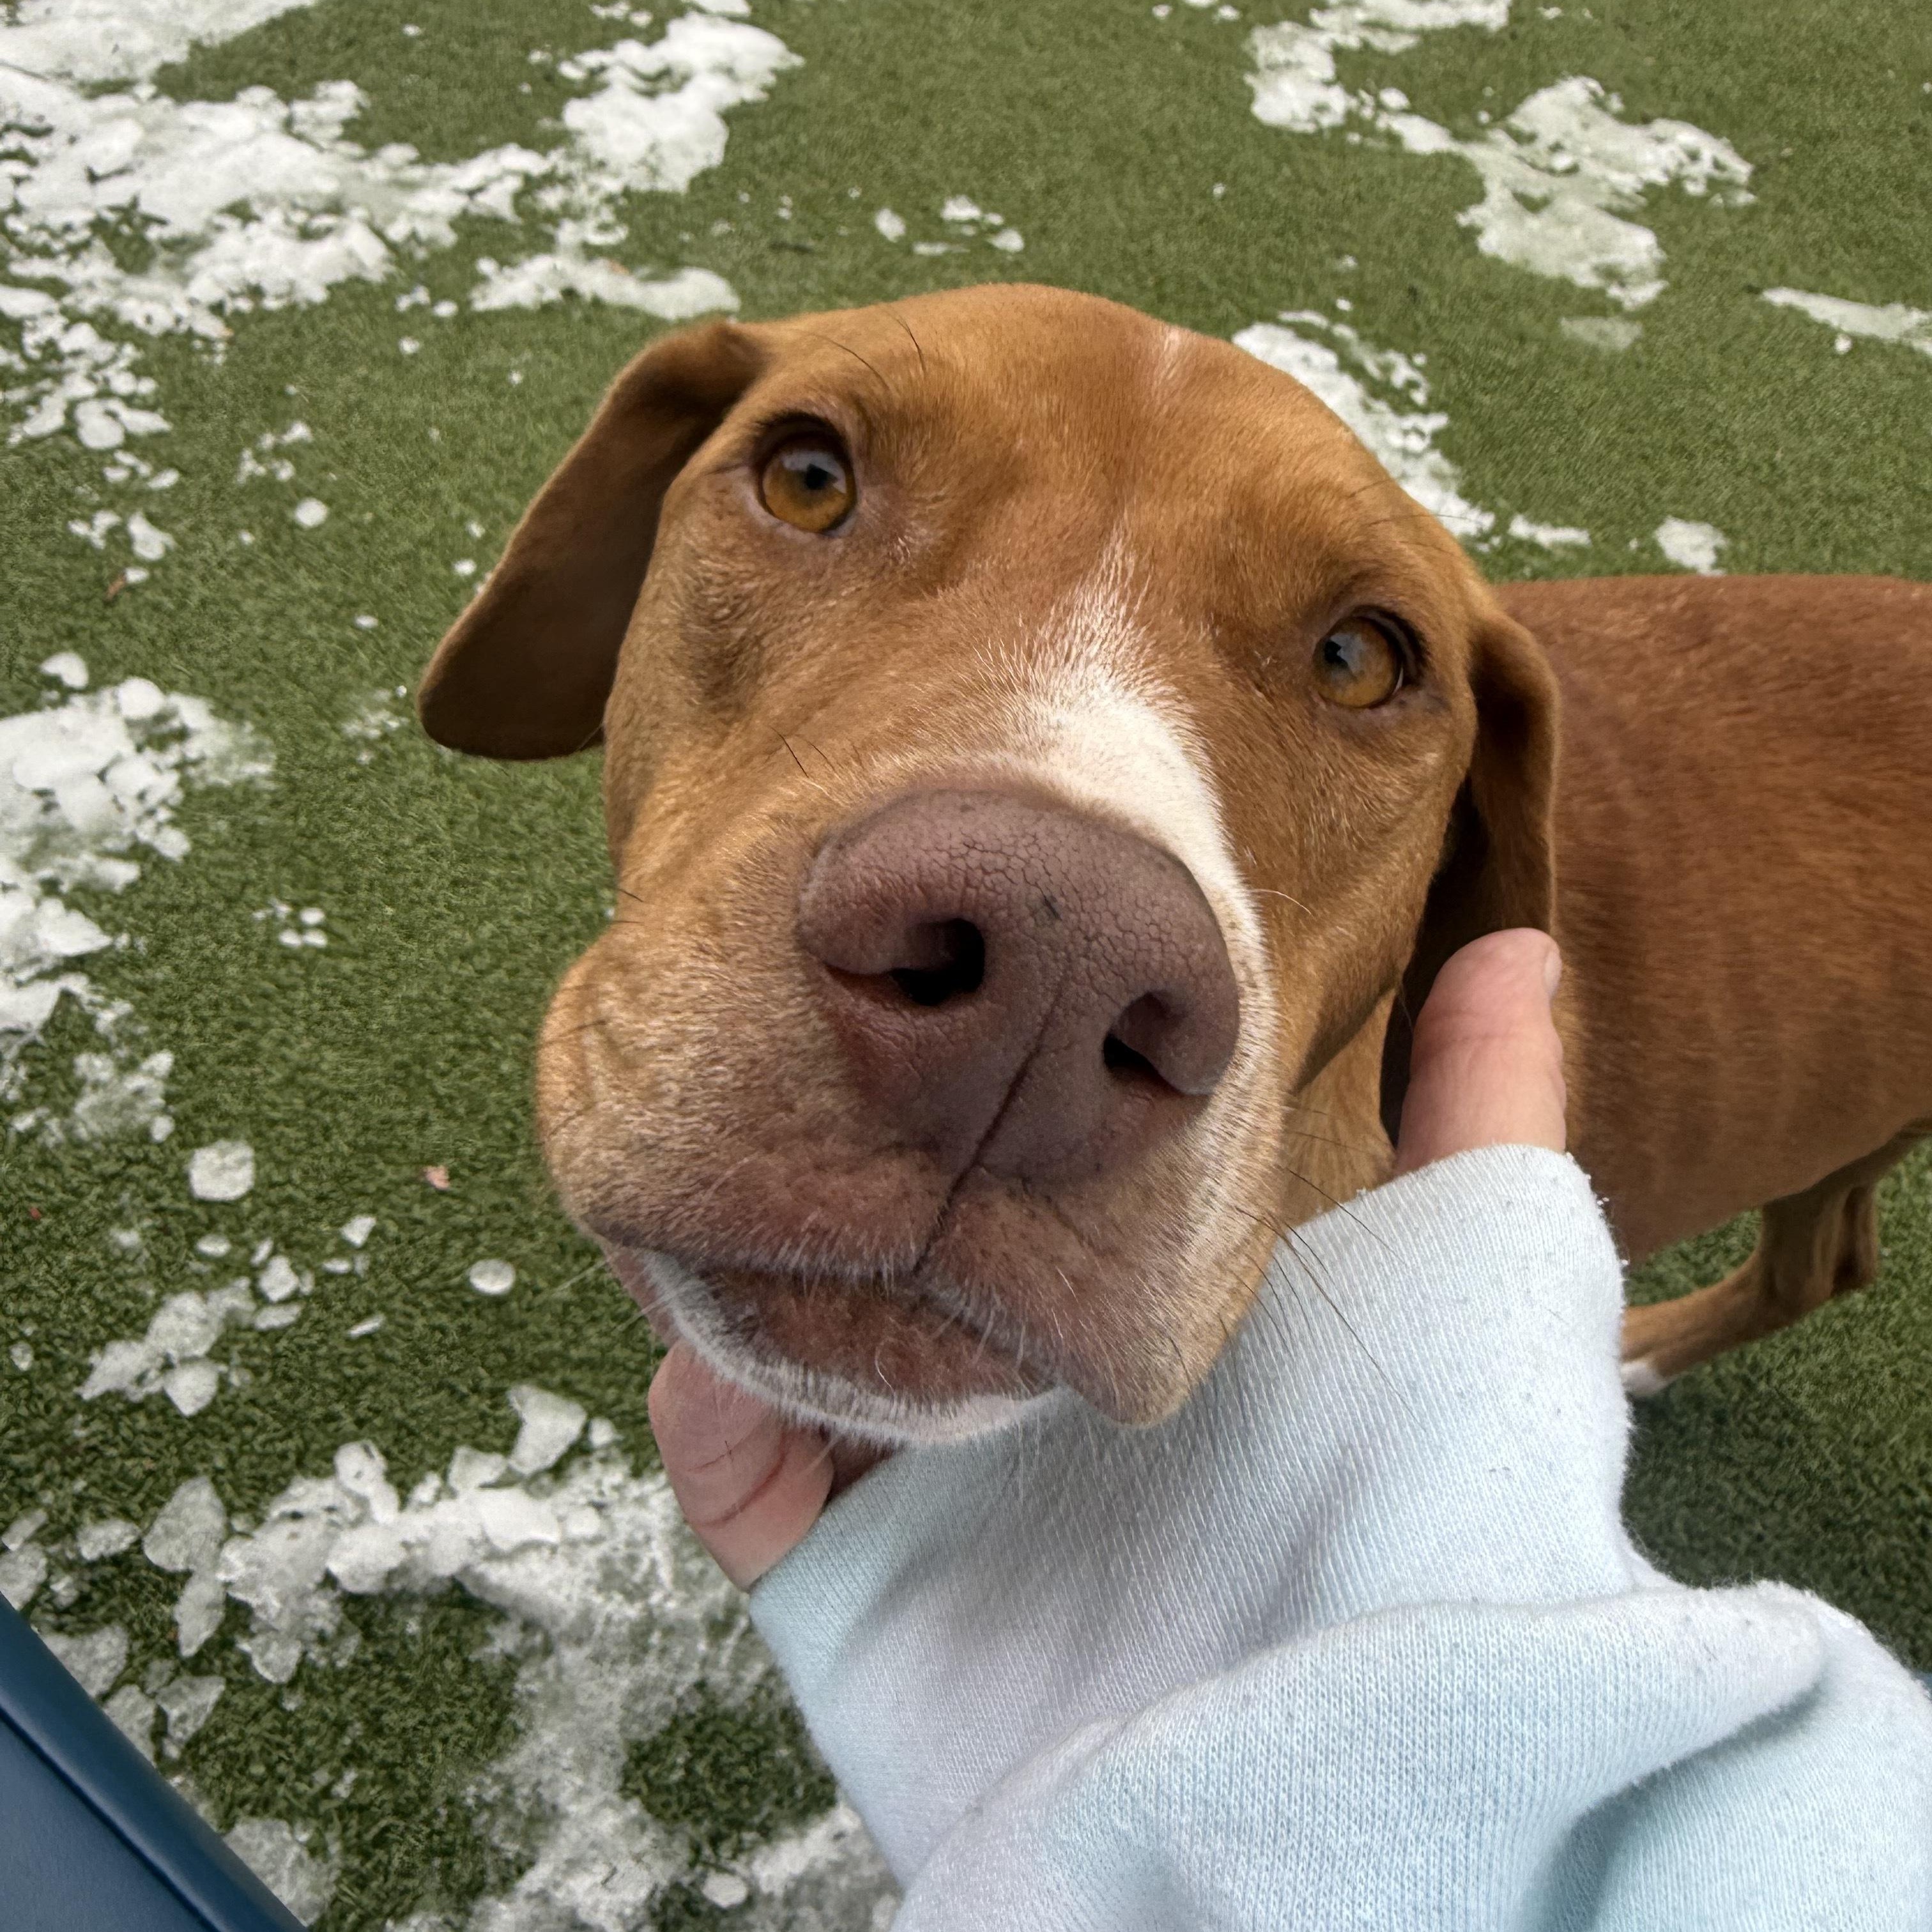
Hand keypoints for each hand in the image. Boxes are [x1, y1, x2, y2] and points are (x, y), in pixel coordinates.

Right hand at [640, 926, 1566, 1586]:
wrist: (1359, 1769)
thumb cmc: (1443, 1485)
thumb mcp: (1486, 1265)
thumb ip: (1483, 1107)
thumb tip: (1520, 944)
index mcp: (1131, 1305)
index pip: (1009, 1169)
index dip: (953, 1076)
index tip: (909, 960)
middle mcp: (1021, 1392)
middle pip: (880, 1246)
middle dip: (821, 1150)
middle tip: (774, 1036)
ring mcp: (930, 1493)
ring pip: (785, 1344)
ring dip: (735, 1252)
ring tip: (723, 1153)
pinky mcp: (854, 1591)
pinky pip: (736, 1484)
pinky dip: (704, 1403)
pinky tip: (715, 1332)